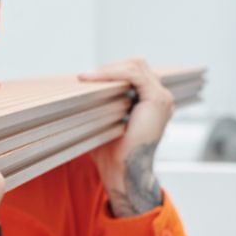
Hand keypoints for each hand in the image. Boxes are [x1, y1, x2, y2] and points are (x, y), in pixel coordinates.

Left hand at [79, 59, 171, 216]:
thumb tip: (74, 91)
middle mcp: (160, 97)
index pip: (133, 71)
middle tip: (85, 77)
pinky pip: (134, 74)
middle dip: (109, 67)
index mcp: (150, 101)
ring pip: (135, 65)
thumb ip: (97, 104)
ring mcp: (161, 98)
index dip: (110, 70)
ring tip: (86, 77)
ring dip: (108, 68)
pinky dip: (112, 72)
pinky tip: (92, 78)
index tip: (85, 77)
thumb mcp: (103, 120)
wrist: (123, 170)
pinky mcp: (156, 101)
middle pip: (135, 64)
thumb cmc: (111, 151)